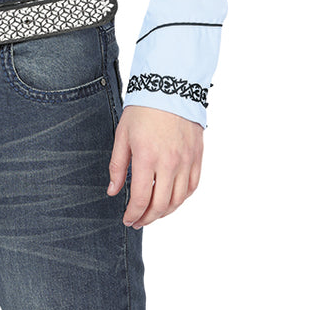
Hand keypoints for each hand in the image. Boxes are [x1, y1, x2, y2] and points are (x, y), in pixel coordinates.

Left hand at [107, 105, 203, 227]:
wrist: (169, 87)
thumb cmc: (143, 109)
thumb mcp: (122, 135)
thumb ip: (118, 166)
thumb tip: (113, 191)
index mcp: (147, 157)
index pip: (141, 199)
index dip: (133, 214)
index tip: (127, 219)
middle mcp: (169, 163)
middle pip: (161, 205)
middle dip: (148, 219)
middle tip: (138, 222)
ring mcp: (186, 160)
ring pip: (178, 200)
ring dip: (165, 212)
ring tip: (153, 214)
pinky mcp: (197, 156)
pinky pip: (192, 186)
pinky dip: (182, 198)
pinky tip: (172, 200)